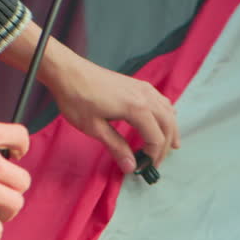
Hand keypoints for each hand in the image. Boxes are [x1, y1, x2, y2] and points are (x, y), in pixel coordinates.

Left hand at [45, 57, 179, 174]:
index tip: (143, 168)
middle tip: (156, 163)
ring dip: (171, 130)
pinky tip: (164, 121)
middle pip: (167, 125)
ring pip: (168, 111)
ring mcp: (143, 88)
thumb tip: (131, 167)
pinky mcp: (138, 84)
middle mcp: (146, 97)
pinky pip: (161, 101)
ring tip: (171, 145)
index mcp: (137, 108)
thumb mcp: (95, 128)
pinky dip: (166, 114)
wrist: (68, 71)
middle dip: (164, 146)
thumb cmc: (77, 99)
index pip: (156, 138)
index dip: (152, 156)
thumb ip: (116, 147)